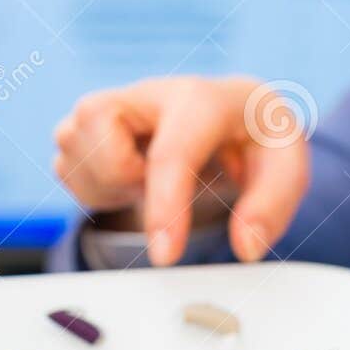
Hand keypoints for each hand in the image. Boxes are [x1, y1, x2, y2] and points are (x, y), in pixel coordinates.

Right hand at [52, 75, 311, 264]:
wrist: (230, 116)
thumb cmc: (253, 139)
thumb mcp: (284, 167)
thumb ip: (272, 205)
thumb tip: (246, 246)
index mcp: (203, 98)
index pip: (173, 148)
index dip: (166, 206)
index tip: (165, 256)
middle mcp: (149, 92)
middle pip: (100, 130)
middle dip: (123, 178)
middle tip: (160, 186)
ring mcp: (112, 104)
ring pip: (73, 149)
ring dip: (108, 185)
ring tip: (149, 181)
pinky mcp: (85, 125)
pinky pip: (64, 167)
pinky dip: (93, 188)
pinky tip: (130, 179)